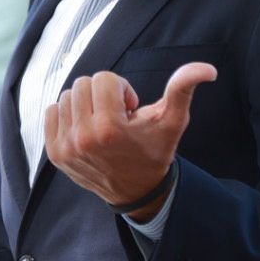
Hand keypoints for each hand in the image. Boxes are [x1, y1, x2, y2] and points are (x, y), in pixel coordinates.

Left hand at [44, 64, 216, 220]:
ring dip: (85, 104)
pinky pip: (52, 112)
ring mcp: (66, 147)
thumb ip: (183, 90)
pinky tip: (86, 129)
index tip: (129, 110)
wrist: (136, 191)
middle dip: (102, 93)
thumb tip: (207, 69)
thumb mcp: (172, 122)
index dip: (121, 89)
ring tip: (102, 124)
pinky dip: (67, 115)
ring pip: (67, 96)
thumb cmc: (154, 152)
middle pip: (83, 84)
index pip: (104, 78)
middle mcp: (83, 137)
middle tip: (116, 116)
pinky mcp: (55, 154)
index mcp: (109, 127)